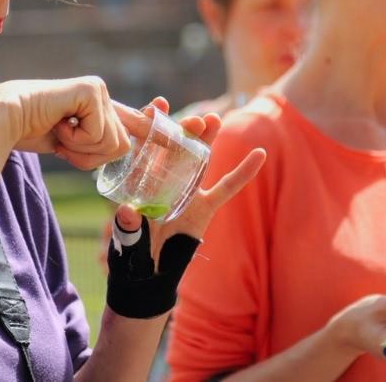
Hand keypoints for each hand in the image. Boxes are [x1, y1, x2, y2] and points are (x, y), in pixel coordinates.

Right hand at [0, 77, 132, 169]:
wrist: (4, 119)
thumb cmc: (30, 130)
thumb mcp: (71, 141)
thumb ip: (96, 141)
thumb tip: (126, 146)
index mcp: (98, 104)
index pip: (134, 121)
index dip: (145, 126)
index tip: (149, 118)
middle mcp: (101, 93)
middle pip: (122, 145)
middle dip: (90, 156)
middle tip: (63, 143)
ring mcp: (97, 89)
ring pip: (112, 143)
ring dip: (81, 149)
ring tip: (59, 131)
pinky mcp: (91, 90)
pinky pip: (98, 134)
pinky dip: (75, 140)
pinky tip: (57, 123)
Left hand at [111, 98, 266, 259]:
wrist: (150, 279)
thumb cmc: (132, 258)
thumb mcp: (126, 243)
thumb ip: (128, 229)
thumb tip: (128, 211)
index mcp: (141, 183)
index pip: (145, 147)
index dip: (150, 125)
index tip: (156, 105)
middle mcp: (164, 182)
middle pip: (176, 148)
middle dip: (184, 129)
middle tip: (194, 118)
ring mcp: (186, 193)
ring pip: (199, 159)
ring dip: (208, 139)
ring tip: (215, 120)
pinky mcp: (205, 208)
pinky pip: (227, 188)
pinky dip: (243, 172)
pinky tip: (259, 154)